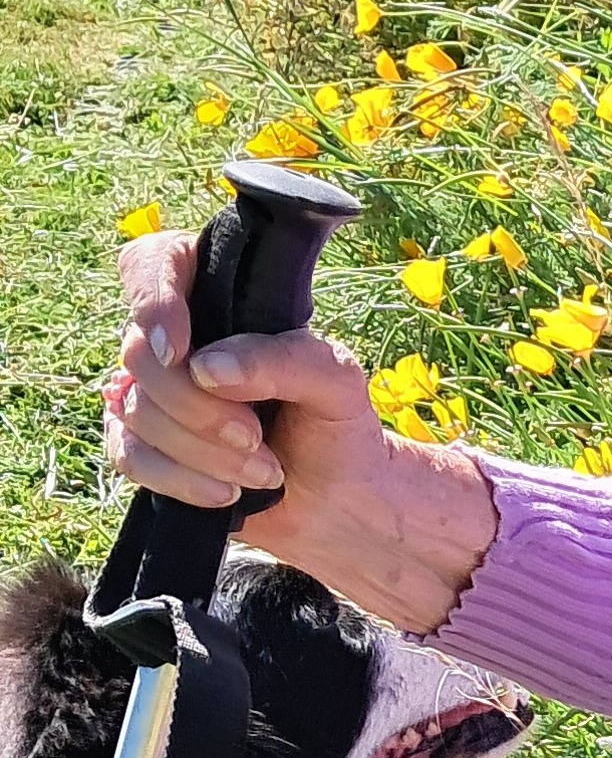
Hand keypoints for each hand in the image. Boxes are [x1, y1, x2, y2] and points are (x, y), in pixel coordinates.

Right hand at [105, 228, 496, 632]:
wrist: (335, 496)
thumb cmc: (337, 424)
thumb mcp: (337, 380)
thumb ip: (284, 359)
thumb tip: (204, 367)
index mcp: (225, 301)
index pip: (156, 261)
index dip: (153, 297)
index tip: (182, 350)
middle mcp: (181, 340)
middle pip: (139, 351)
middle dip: (199, 406)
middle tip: (256, 434)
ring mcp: (154, 393)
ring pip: (136, 408)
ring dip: (203, 449)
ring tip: (263, 468)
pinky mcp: (142, 444)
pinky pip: (127, 454)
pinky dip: (181, 479)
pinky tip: (226, 492)